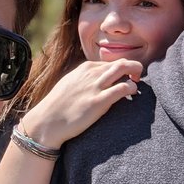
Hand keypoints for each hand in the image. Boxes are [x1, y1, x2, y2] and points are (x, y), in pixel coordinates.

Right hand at [21, 59, 141, 148]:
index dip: (122, 69)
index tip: (127, 78)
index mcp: (85, 68)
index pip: (111, 62)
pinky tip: (132, 94)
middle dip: (134, 67)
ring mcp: (95, 86)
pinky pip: (123, 88)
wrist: (47, 122)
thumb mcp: (70, 84)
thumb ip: (84, 79)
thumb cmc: (58, 106)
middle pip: (121, 62)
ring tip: (137, 84)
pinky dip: (132, 88)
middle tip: (137, 79)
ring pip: (124, 68)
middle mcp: (91, 73)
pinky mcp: (99, 101)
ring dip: (136, 73)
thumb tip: (98, 80)